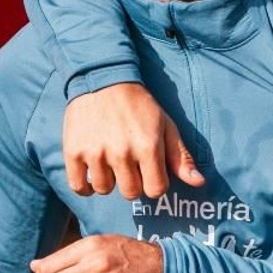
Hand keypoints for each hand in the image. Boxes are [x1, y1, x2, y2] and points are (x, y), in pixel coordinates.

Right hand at [64, 84, 204, 197]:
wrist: (103, 80)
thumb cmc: (139, 105)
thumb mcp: (165, 126)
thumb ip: (181, 158)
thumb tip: (199, 183)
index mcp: (148, 147)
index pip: (156, 190)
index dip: (155, 183)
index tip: (150, 171)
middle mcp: (122, 152)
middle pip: (130, 193)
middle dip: (133, 183)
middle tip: (130, 165)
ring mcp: (96, 153)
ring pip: (105, 190)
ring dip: (110, 181)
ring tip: (111, 163)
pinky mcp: (73, 151)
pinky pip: (78, 186)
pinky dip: (85, 187)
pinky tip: (93, 175)